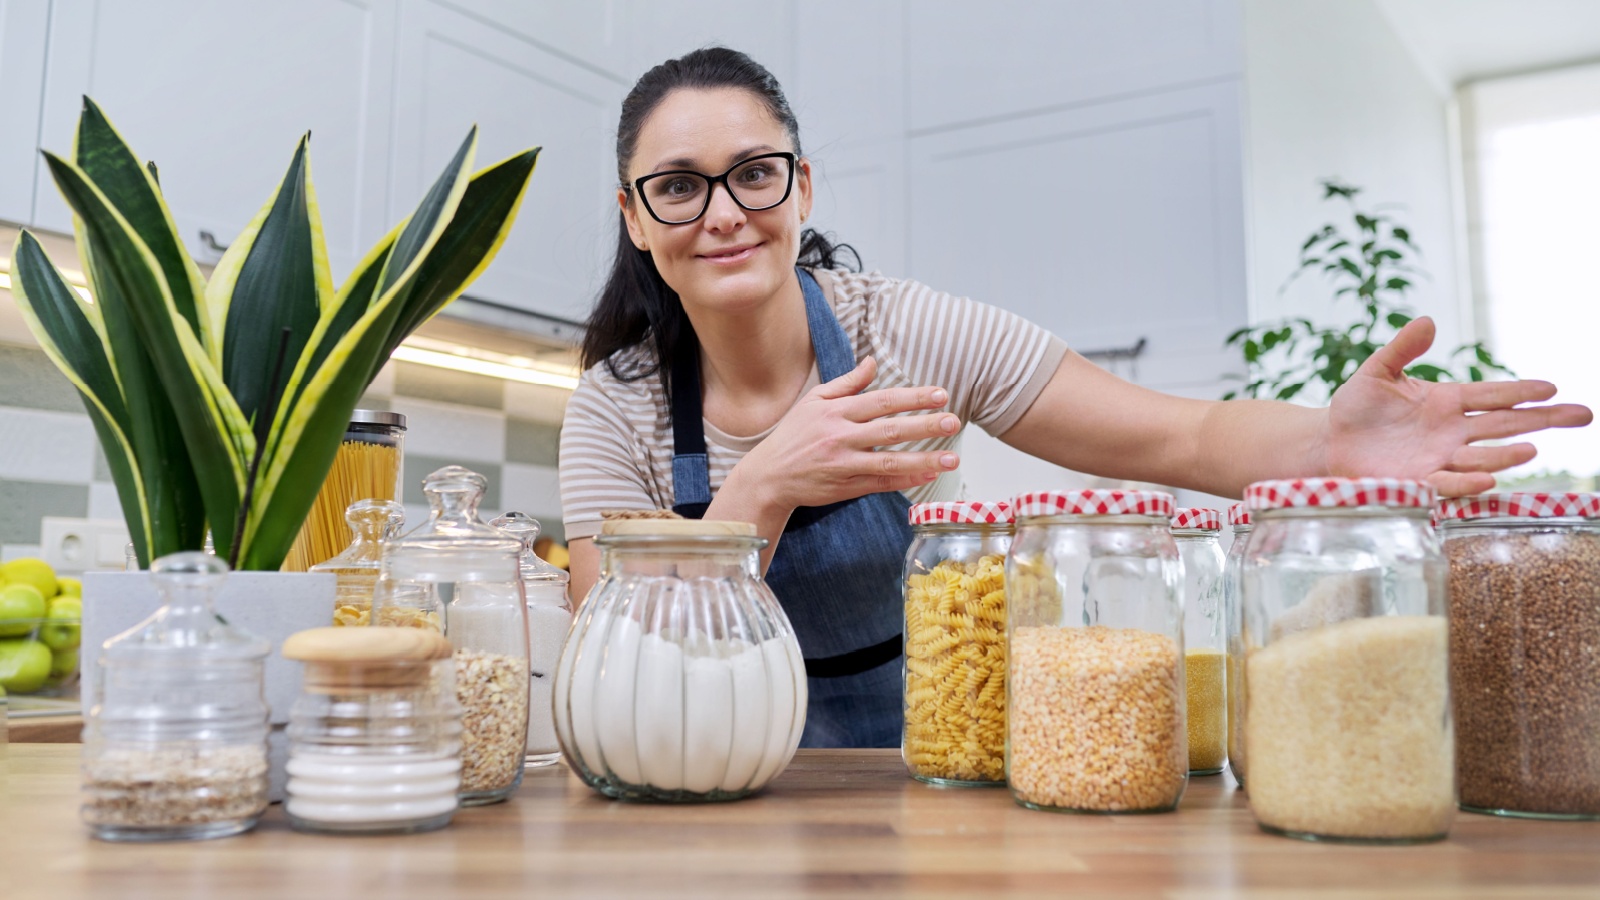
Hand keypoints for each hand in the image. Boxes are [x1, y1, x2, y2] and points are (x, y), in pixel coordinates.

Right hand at [731, 356, 960, 513]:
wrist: (769, 476)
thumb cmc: (793, 435)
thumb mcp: (814, 401)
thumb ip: (846, 383)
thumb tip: (872, 362)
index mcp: (836, 412)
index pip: (881, 401)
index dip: (912, 398)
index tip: (941, 395)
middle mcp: (841, 437)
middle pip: (889, 430)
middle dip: (924, 426)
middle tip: (953, 421)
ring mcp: (844, 465)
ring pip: (889, 462)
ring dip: (923, 460)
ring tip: (952, 459)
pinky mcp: (846, 488)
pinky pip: (881, 484)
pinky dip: (906, 481)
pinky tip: (929, 476)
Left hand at [1325, 317, 1591, 495]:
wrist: (1328, 441)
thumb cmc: (1356, 406)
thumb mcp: (1377, 371)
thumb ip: (1402, 349)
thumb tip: (1427, 321)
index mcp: (1446, 401)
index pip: (1493, 394)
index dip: (1521, 392)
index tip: (1552, 389)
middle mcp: (1451, 431)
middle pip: (1505, 424)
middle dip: (1543, 420)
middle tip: (1582, 415)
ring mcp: (1438, 457)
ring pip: (1482, 455)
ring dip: (1507, 454)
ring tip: (1532, 448)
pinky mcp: (1418, 480)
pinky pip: (1448, 481)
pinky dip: (1468, 479)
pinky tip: (1489, 476)